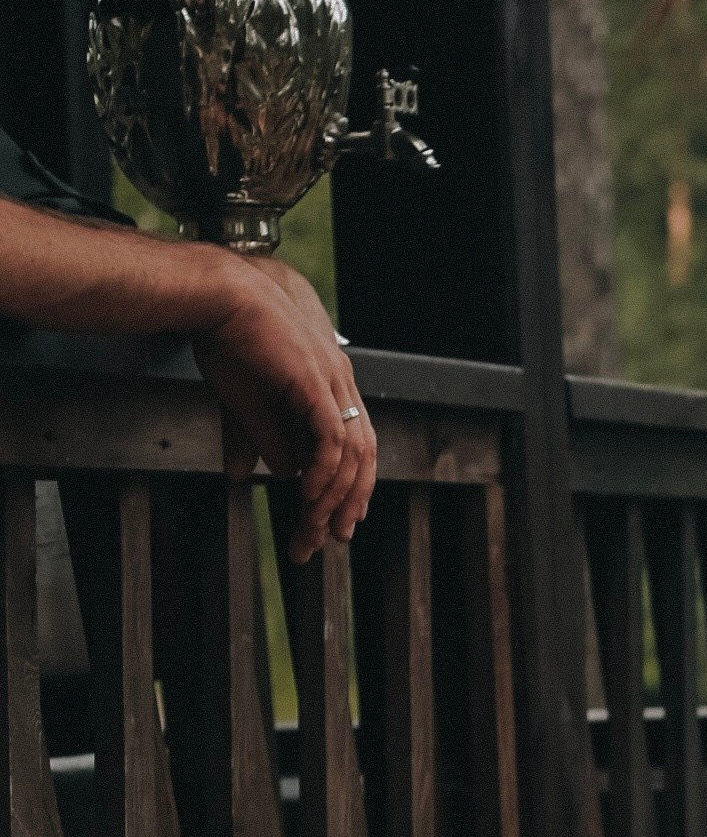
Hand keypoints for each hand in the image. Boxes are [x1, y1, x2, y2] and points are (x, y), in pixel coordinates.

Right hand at [192, 258, 375, 560]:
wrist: (216, 295)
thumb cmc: (227, 339)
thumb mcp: (242, 404)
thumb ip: (253, 440)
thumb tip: (245, 477)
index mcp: (330, 388)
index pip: (353, 450)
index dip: (348, 491)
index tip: (332, 526)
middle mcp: (341, 386)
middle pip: (361, 459)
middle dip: (344, 506)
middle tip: (325, 542)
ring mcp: (333, 382)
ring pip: (350, 457)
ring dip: (332, 500)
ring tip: (312, 530)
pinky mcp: (316, 381)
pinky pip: (333, 440)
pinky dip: (326, 473)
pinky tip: (308, 497)